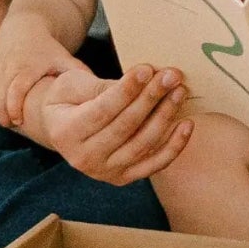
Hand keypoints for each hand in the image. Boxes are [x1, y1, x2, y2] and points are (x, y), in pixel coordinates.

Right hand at [0, 21, 80, 128]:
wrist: (25, 27)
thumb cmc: (48, 48)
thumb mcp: (64, 59)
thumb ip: (77, 75)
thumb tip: (100, 93)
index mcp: (27, 65)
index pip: (15, 89)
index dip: (14, 107)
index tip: (18, 121)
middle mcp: (8, 66)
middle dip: (2, 113)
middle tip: (12, 124)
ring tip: (8, 120)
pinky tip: (1, 110)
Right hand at [26, 62, 192, 184]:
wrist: (61, 128)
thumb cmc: (68, 99)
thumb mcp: (71, 85)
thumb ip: (100, 85)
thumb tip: (140, 80)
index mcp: (66, 133)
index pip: (103, 111)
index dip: (127, 90)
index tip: (147, 69)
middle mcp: (84, 159)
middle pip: (126, 127)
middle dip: (151, 98)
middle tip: (171, 75)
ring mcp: (105, 172)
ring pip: (143, 144)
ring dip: (165, 116)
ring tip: (179, 91)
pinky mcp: (124, 178)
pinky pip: (154, 164)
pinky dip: (174, 146)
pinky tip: (187, 124)